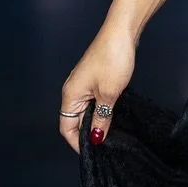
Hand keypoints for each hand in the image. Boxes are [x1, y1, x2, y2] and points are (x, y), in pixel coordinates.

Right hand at [59, 23, 136, 151]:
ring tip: (110, 135)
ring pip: (84, 111)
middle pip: (74, 120)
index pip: (66, 127)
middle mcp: (73, 90)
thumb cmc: (112, 60)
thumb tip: (95, 138)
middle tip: (104, 147)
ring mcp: (84, 84)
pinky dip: (100, 112)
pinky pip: (93, 102)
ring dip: (95, 123)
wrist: (121, 33)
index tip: (92, 153)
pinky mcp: (94, 79)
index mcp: (70, 95)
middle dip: (87, 134)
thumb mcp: (108, 94)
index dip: (77, 142)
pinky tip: (112, 117)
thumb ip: (101, 118)